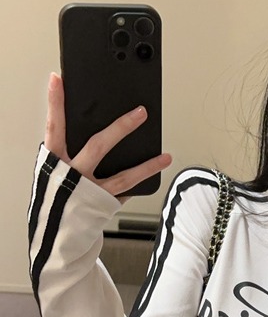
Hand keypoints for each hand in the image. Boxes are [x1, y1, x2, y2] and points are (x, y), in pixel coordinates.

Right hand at [45, 72, 171, 198]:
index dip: (55, 103)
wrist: (54, 237)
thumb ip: (66, 151)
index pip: (54, 127)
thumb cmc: (55, 198)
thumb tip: (90, 126)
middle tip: (141, 113)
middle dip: (122, 127)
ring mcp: (89, 193)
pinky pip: (125, 192)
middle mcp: (71, 177)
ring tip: (166, 157)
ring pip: (123, 176)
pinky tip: (151, 174)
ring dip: (147, 166)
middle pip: (99, 145)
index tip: (58, 79)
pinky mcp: (102, 207)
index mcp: (53, 163)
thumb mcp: (52, 171)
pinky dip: (138, 183)